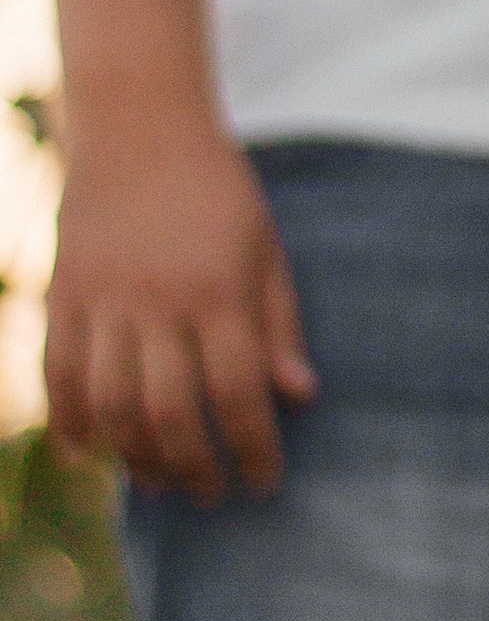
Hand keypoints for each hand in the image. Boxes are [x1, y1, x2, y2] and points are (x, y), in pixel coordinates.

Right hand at [46, 118, 315, 499]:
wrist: (141, 127)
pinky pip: (58, 373)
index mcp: (219, 293)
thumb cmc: (218, 191)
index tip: (263, 482)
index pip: (239, 395)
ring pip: (110, 405)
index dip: (253, 450)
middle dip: (193, 467)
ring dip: (133, 457)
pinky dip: (69, 420)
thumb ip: (279, 325)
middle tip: (209, 493)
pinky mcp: (62, 294)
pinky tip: (88, 451)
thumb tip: (299, 396)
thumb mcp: (265, 249)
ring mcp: (102, 300)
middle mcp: (158, 303)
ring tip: (157, 481)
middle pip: (170, 414)